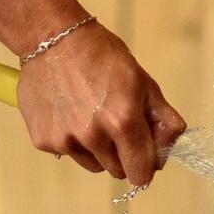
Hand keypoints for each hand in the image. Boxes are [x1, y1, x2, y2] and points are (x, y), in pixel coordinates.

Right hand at [17, 16, 187, 188]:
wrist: (53, 39)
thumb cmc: (103, 56)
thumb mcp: (143, 81)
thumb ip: (163, 117)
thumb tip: (171, 146)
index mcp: (123, 122)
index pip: (140, 173)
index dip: (146, 166)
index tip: (145, 155)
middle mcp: (93, 137)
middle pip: (117, 171)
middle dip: (123, 156)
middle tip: (118, 126)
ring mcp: (65, 141)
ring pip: (93, 165)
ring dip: (98, 150)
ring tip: (92, 115)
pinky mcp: (42, 140)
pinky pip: (68, 153)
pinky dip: (73, 140)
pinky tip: (69, 112)